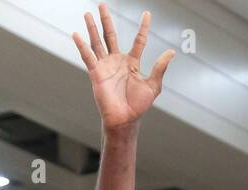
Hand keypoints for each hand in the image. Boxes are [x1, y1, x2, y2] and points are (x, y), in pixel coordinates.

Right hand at [72, 7, 174, 129]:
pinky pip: (88, 56)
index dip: (143, 27)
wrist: (125, 119)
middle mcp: (117, 61)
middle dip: (106, 20)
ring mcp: (105, 66)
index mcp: (132, 63)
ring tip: (87, 14)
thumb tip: (171, 52)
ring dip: (92, 28)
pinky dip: (82, 45)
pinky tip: (76, 34)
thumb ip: (160, 68)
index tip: (147, 14)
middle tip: (101, 5)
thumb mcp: (153, 85)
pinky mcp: (96, 73)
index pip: (138, 40)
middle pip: (111, 36)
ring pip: (97, 42)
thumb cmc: (138, 106)